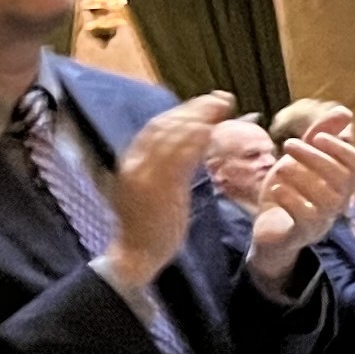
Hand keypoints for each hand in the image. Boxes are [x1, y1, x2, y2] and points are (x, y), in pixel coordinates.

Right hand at [105, 95, 226, 284]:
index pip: (156, 127)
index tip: (207, 102)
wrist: (135, 255)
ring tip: (222, 108)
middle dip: (195, 109)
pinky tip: (212, 131)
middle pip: (165, 125)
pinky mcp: (157, 188)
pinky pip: (178, 158)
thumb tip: (188, 146)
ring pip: (171, 136)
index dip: (183, 111)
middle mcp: (134, 164)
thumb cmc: (149, 225)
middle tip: (221, 98)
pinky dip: (195, 141)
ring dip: (199, 118)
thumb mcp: (152, 189)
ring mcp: (144, 175)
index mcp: (131, 162)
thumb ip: (163, 167)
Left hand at [249, 115, 354, 283]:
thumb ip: (322, 135)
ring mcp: (323, 221)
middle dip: (315, 157)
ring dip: (301, 176)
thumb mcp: (302, 159)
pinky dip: (290, 198)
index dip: (343, 149)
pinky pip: (305, 216)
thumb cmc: (290, 190)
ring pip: (326, 198)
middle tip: (289, 144)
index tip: (318, 136)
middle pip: (341, 179)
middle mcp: (339, 203)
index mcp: (343, 185)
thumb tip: (345, 112)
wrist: (269, 230)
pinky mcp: (303, 234)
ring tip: (280, 166)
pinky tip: (276, 189)